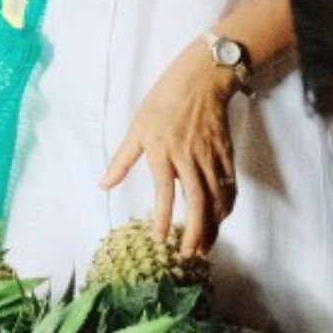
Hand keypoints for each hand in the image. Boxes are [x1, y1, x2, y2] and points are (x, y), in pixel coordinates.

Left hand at [100, 41, 242, 255]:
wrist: (202, 79)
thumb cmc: (163, 101)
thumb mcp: (136, 127)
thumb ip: (122, 159)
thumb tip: (103, 184)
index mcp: (162, 150)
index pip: (164, 191)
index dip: (162, 217)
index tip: (160, 238)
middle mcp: (189, 157)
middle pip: (198, 203)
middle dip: (195, 233)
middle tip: (189, 254)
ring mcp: (211, 157)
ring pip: (217, 200)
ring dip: (212, 227)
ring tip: (204, 245)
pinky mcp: (226, 155)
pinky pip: (229, 188)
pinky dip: (226, 208)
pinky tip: (219, 219)